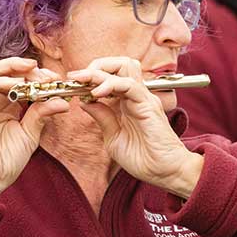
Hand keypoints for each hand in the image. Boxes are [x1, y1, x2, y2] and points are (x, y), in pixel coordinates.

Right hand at [0, 57, 70, 197]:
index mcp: (8, 104)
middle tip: (45, 73)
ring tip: (31, 73)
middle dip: (26, 68)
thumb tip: (63, 101)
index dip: (38, 76)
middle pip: (6, 71)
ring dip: (13, 69)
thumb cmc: (8, 159)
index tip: (55, 79)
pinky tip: (15, 84)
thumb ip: (43, 114)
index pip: (21, 80)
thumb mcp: (31, 133)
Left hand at [68, 57, 202, 197]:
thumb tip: (84, 101)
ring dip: (101, 70)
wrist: (165, 172)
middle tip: (77, 77)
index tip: (72, 83)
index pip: (111, 75)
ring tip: (83, 80)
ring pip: (125, 66)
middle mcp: (136, 96)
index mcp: (128, 102)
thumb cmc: (143, 159)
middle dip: (95, 66)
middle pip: (119, 64)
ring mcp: (143, 98)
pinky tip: (96, 93)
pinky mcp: (148, 104)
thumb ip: (102, 117)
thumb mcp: (113, 138)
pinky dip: (110, 84)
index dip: (90, 76)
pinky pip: (129, 85)